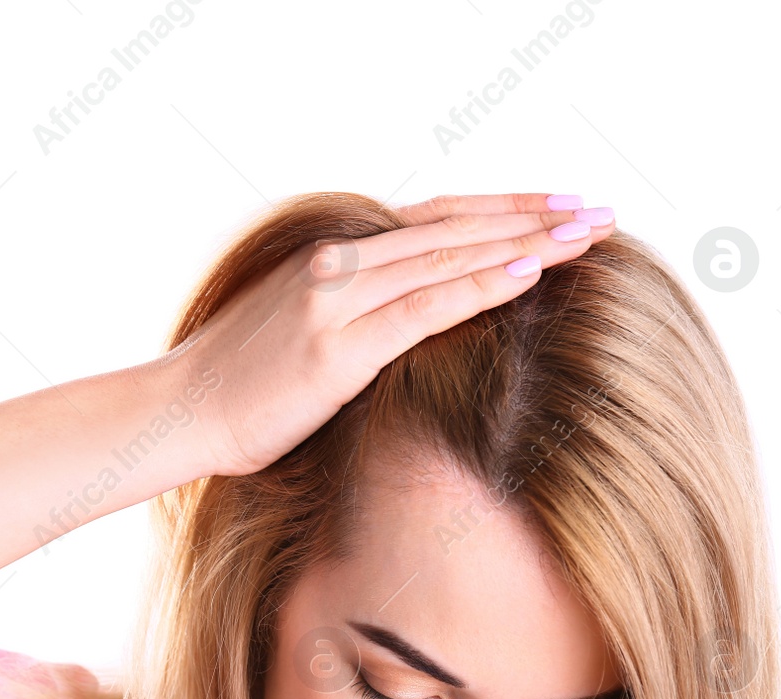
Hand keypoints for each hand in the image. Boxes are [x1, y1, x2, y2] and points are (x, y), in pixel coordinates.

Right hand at [167, 193, 615, 477]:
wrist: (182, 410)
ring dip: (525, 245)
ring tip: (586, 236)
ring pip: (450, 258)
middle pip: (456, 226)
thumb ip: (355, 306)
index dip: (504, 208)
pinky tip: (528, 276)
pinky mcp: (338, 346)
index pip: (438, 217)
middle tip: (598, 211)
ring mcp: (338, 299)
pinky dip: (481, 287)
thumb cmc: (239, 381)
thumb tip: (409, 314)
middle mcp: (341, 261)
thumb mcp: (300, 327)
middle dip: (533, 218)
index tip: (560, 206)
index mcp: (337, 255)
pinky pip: (425, 308)